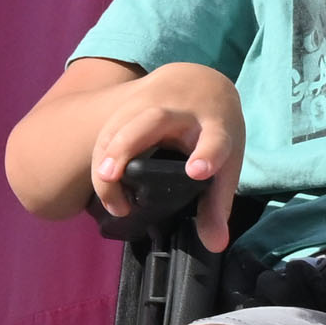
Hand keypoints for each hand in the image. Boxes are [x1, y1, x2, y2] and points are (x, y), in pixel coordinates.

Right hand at [86, 67, 243, 251]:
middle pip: (152, 121)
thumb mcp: (225, 163)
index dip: (207, 154)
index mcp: (217, 125)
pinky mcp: (130, 101)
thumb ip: (216, 204)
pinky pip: (108, 126)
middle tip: (110, 178)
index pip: (215, 139)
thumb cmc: (213, 129)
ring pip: (121, 123)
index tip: (197, 171)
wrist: (198, 80)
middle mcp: (183, 110)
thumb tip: (215, 245)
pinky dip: (100, 153)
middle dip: (127, 146)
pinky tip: (101, 181)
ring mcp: (153, 101)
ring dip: (105, 154)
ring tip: (104, 191)